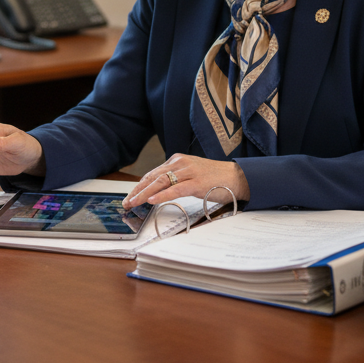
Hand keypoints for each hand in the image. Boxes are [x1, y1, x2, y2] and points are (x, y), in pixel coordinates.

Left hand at [121, 154, 250, 209]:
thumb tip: (157, 191)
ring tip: (134, 202)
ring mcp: (189, 172)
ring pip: (160, 182)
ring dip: (144, 194)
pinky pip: (176, 189)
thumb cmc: (214, 178)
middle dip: (137, 190)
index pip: (153, 173)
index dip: (139, 186)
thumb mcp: (190, 174)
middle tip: (126, 202)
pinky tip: (152, 200)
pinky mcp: (197, 183)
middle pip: (153, 177)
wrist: (237, 177)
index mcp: (177, 160)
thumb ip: (175, 179)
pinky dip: (162, 195)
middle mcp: (181, 163)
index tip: (130, 196)